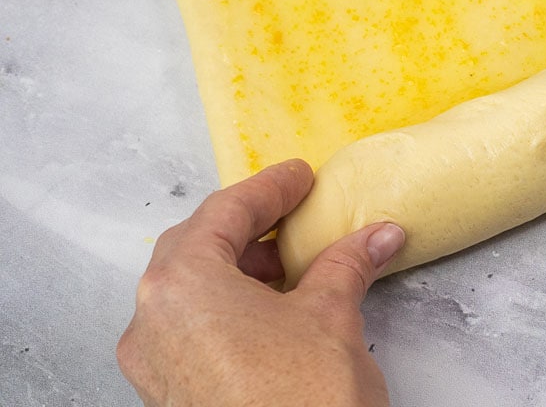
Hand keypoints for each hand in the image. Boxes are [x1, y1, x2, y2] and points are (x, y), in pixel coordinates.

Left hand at [117, 159, 405, 406]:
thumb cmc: (301, 402)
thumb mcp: (332, 315)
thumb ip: (347, 264)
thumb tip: (375, 237)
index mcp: (182, 284)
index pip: (225, 212)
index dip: (270, 188)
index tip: (299, 178)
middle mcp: (153, 320)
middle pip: (196, 247)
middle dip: (248, 227)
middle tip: (294, 214)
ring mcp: (156, 364)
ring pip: (190, 292)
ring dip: (239, 270)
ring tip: (294, 266)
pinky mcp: (172, 396)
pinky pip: (192, 330)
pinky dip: (229, 308)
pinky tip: (275, 312)